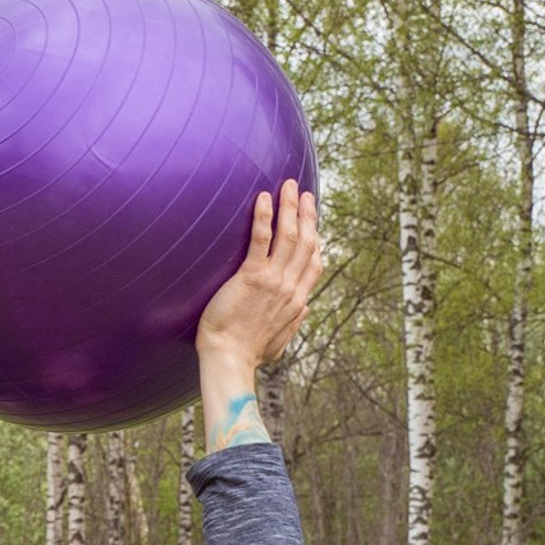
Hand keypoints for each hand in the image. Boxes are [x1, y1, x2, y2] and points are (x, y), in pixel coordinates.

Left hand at [196, 175, 321, 373]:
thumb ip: (294, 321)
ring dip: (290, 208)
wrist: (229, 359)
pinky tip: (265, 199)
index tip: (314, 222)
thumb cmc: (248, 354)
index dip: (315, 239)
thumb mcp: (280, 340)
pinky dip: (265, 217)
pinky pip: (261, 240)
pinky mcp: (251, 277)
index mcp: (297, 301)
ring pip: (289, 236)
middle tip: (305, 193)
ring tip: (290, 186)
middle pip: (305, 242)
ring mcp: (273, 280)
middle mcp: (290, 287)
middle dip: (306, 214)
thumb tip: (306, 308)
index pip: (313, 263)